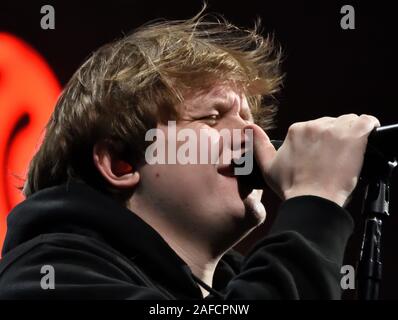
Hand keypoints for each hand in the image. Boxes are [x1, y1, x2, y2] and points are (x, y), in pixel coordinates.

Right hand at [245, 114, 379, 206]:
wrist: (312, 199)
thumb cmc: (291, 187)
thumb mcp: (267, 166)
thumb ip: (258, 144)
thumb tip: (249, 127)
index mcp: (296, 131)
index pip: (315, 129)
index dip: (320, 143)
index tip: (322, 157)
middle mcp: (314, 125)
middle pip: (332, 125)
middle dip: (334, 139)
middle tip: (333, 159)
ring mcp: (335, 129)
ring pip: (349, 123)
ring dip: (350, 136)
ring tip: (346, 155)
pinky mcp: (354, 135)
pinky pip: (367, 122)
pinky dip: (369, 128)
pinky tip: (364, 142)